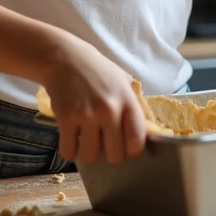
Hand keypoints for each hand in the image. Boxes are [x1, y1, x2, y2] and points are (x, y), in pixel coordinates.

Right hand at [40, 37, 147, 165]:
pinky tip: (72, 138)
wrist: (65, 58)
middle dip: (109, 153)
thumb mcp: (124, 82)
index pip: (137, 140)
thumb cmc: (97, 71)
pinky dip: (70, 150)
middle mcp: (109, 109)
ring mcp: (87, 115)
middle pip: (115, 156)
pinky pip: (69, 152)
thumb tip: (151, 132)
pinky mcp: (65, 118)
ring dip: (88, 152)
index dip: (131, 150)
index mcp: (127, 100)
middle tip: (103, 142)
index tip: (125, 146)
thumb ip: (136, 106)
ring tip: (86, 139)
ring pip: (91, 157)